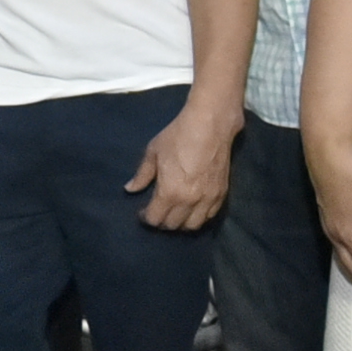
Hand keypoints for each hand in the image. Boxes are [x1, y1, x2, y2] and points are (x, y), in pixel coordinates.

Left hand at [125, 101, 238, 230]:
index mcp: (169, 192)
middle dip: (162, 221)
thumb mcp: (153, 152)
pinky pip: (210, 216)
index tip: (143, 211)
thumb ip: (142, 174)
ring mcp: (207, 199)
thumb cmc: (177, 136)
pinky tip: (192, 209)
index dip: (146, 217)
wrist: (210, 125)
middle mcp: (189, 201)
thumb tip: (130, 189)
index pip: (155, 219)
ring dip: (181, 223)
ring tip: (175, 213)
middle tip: (158, 211)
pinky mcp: (221, 194)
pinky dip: (199, 217)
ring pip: (192, 225)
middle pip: (172, 225)